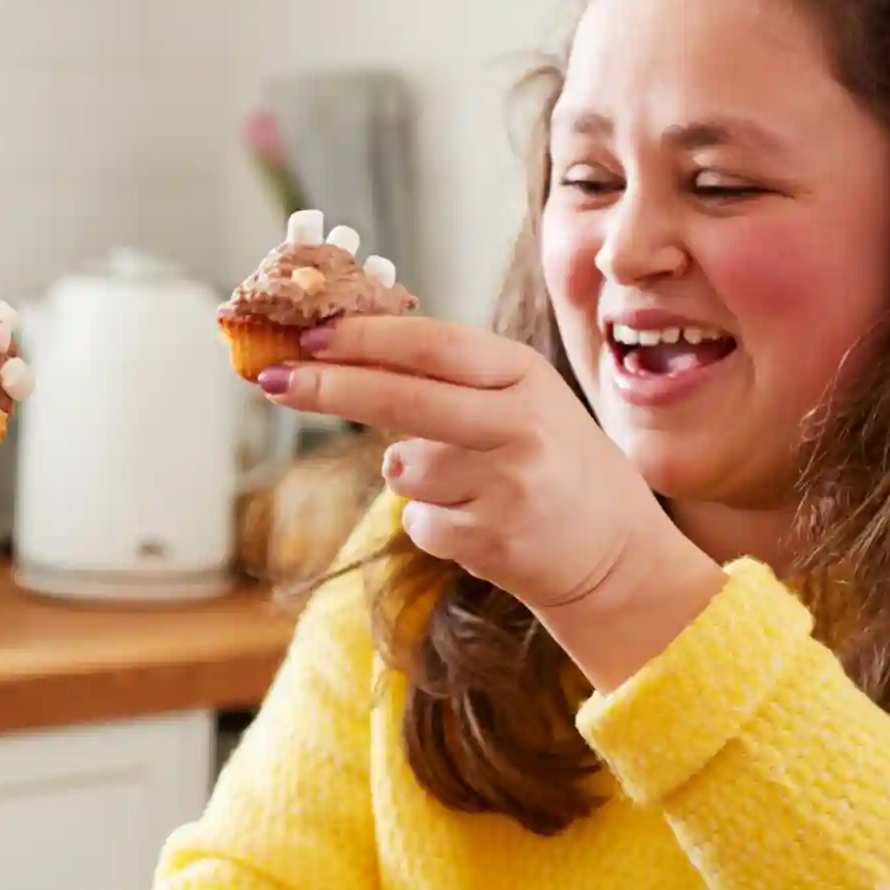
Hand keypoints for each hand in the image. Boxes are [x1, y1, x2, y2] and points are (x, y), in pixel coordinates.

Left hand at [263, 316, 721, 687]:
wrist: (615, 556)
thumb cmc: (552, 464)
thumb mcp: (521, 400)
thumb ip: (450, 376)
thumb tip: (341, 345)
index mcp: (525, 374)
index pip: (432, 344)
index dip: (365, 337)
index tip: (309, 334)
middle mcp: (521, 423)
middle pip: (401, 397)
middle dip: (327, 387)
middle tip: (273, 378)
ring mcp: (508, 484)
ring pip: (402, 466)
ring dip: (411, 475)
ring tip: (470, 487)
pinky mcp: (493, 540)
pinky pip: (418, 520)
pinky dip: (433, 522)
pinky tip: (480, 523)